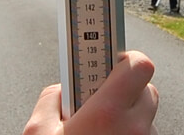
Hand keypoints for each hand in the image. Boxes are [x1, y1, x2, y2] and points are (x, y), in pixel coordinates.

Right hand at [24, 50, 157, 134]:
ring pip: (146, 116)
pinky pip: (145, 134)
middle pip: (145, 90)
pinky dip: (130, 134)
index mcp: (107, 114)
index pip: (138, 64)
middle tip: (100, 103)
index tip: (112, 56)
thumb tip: (62, 89)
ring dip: (128, 117)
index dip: (125, 59)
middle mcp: (134, 128)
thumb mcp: (38, 131)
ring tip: (101, 130)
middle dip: (125, 92)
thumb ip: (51, 100)